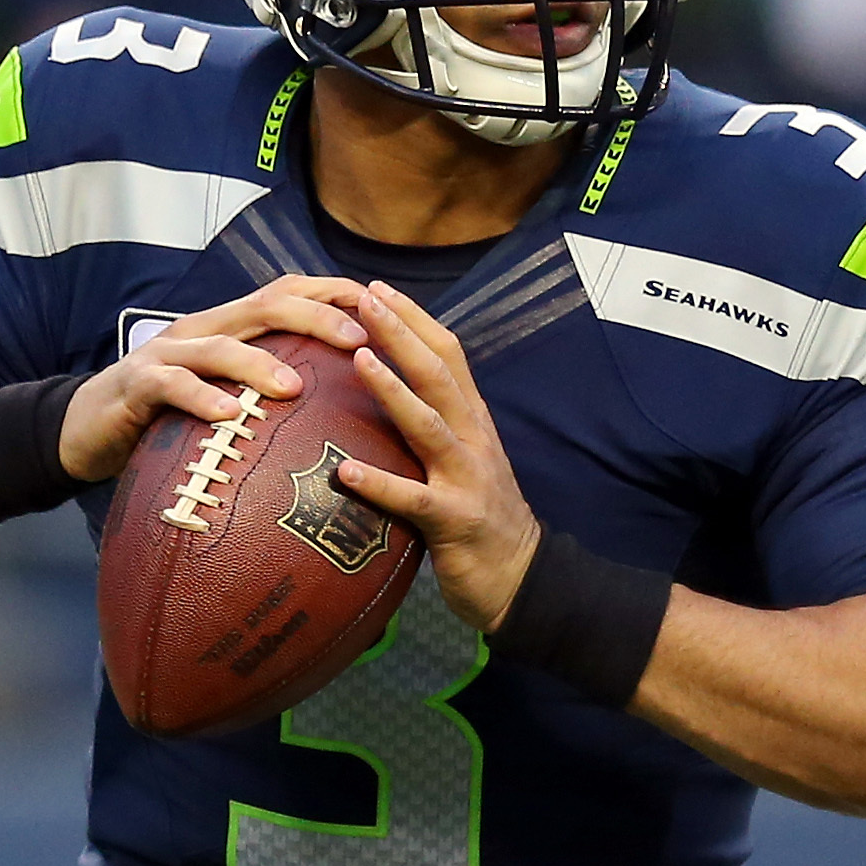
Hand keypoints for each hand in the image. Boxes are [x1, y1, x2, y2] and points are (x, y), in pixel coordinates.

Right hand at [53, 273, 363, 481]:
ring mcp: (170, 352)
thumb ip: (269, 389)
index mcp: (232, 328)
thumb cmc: (168, 417)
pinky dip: (202, 399)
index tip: (386, 311)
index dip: (338, 296)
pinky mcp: (138, 384)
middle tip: (358, 338)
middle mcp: (206, 328)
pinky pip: (172, 385)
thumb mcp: (225, 395)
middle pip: (267, 305)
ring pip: (221, 345)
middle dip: (316, 316)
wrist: (86, 428)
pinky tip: (228, 417)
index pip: (291, 295)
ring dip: (259, 364)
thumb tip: (340, 406)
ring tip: (294, 387)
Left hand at [330, 283, 542, 629]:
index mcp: (472, 419)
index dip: (414, 319)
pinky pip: (413, 499)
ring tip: (361, 360)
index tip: (377, 289)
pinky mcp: (454, 520)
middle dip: (402, 333)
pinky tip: (345, 473)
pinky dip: (380, 484)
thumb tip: (384, 393)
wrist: (520, 577)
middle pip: (438, 375)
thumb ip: (431, 424)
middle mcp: (473, 438)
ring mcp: (466, 478)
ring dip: (394, 391)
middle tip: (364, 299)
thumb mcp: (460, 459)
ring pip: (429, 424)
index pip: (447, 354)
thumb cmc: (477, 517)